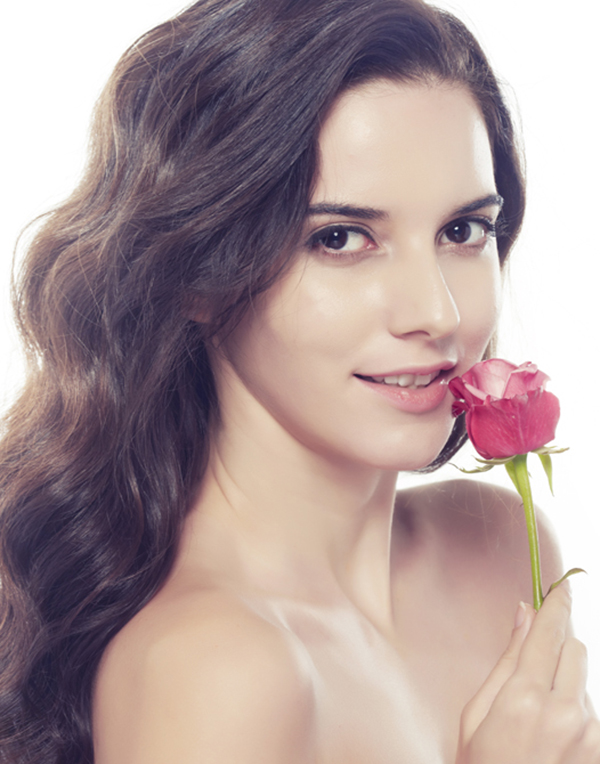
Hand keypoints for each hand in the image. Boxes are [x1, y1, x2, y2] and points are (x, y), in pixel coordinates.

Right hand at [456, 583, 599, 762]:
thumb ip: (505, 661)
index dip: (556, 604)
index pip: (548, 632)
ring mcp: (591, 737)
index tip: (562, 586)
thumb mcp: (476, 716)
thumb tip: (523, 614)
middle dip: (557, 646)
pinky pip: (592, 713)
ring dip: (566, 685)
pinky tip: (553, 741)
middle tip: (534, 665)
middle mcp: (567, 713)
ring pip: (584, 682)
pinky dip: (576, 713)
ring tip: (538, 722)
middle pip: (575, 648)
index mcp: (524, 698)